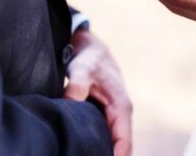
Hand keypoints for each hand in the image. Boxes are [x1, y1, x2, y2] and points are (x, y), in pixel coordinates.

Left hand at [64, 30, 131, 155]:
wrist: (91, 50)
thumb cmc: (90, 59)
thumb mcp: (83, 68)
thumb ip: (77, 85)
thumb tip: (71, 102)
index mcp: (121, 107)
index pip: (123, 142)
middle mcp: (120, 116)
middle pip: (121, 149)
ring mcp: (113, 118)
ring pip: (113, 145)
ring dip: (102, 152)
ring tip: (81, 155)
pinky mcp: (105, 118)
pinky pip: (105, 139)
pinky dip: (98, 147)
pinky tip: (81, 151)